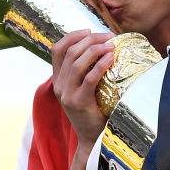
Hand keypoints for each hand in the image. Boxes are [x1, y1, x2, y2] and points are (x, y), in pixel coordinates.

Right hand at [50, 29, 114, 146]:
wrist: (93, 140)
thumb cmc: (95, 111)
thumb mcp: (85, 90)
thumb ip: (87, 73)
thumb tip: (104, 48)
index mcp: (58, 80)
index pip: (57, 50)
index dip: (72, 36)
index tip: (89, 30)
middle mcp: (59, 86)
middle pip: (70, 52)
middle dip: (90, 39)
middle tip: (109, 36)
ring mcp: (67, 94)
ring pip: (77, 63)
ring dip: (95, 49)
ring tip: (111, 45)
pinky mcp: (79, 103)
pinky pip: (89, 78)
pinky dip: (100, 65)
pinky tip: (111, 58)